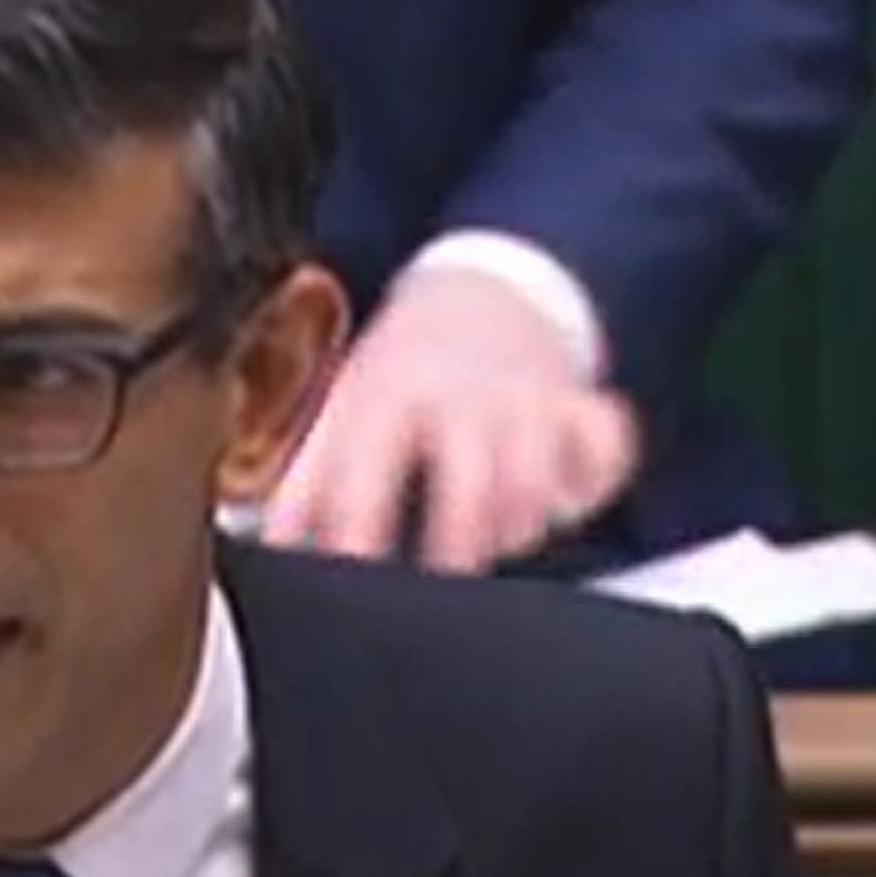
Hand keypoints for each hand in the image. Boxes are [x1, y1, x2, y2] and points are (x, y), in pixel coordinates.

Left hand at [261, 267, 638, 572]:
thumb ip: (305, 487)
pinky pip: (606, 451)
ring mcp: (531, 401)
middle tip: (442, 575)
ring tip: (492, 533)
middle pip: (473, 487)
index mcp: (389, 400)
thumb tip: (269, 554)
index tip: (352, 582)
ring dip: (519, 522)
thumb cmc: (405, 374)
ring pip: (541, 483)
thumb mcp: (343, 413)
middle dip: (457, 546)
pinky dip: (591, 483)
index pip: (365, 481)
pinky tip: (560, 495)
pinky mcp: (585, 407)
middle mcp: (463, 398)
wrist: (484, 294)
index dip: (355, 541)